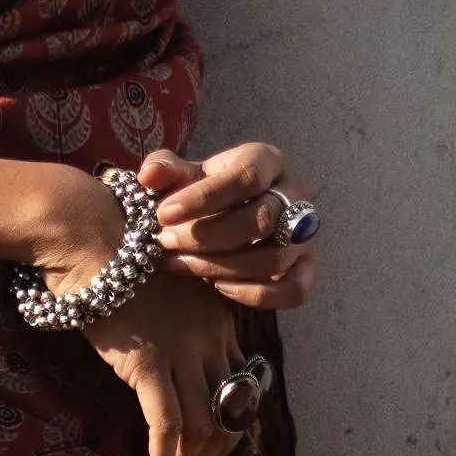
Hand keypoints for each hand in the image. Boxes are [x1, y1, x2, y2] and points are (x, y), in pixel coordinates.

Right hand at [74, 262, 248, 455]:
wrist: (90, 236)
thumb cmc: (116, 260)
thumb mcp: (165, 291)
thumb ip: (179, 324)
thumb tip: (169, 365)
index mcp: (221, 319)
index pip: (243, 387)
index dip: (230, 429)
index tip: (207, 451)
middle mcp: (212, 338)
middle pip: (231, 413)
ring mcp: (183, 351)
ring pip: (204, 426)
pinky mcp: (150, 362)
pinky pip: (167, 424)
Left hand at [137, 143, 320, 313]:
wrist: (220, 221)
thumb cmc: (201, 195)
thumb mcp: (182, 177)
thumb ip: (164, 170)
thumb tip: (149, 174)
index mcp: (267, 161)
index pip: (247, 176)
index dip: (205, 197)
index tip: (163, 214)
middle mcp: (295, 193)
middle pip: (262, 219)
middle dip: (208, 236)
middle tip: (167, 243)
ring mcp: (303, 233)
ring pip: (273, 258)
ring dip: (221, 267)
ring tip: (181, 264)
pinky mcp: (306, 268)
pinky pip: (294, 290)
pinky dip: (255, 294)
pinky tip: (217, 287)